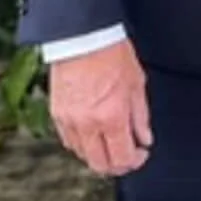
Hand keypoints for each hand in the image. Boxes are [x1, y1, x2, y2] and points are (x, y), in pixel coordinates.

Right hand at [49, 38, 152, 176]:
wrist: (83, 35)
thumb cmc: (111, 53)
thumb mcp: (137, 83)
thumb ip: (140, 117)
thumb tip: (144, 139)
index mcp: (112, 117)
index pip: (122, 159)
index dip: (135, 161)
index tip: (141, 153)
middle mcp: (88, 124)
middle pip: (100, 165)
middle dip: (117, 165)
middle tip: (127, 154)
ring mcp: (69, 121)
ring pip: (83, 155)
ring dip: (98, 154)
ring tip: (111, 141)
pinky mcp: (57, 114)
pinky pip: (69, 141)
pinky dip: (82, 143)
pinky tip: (93, 133)